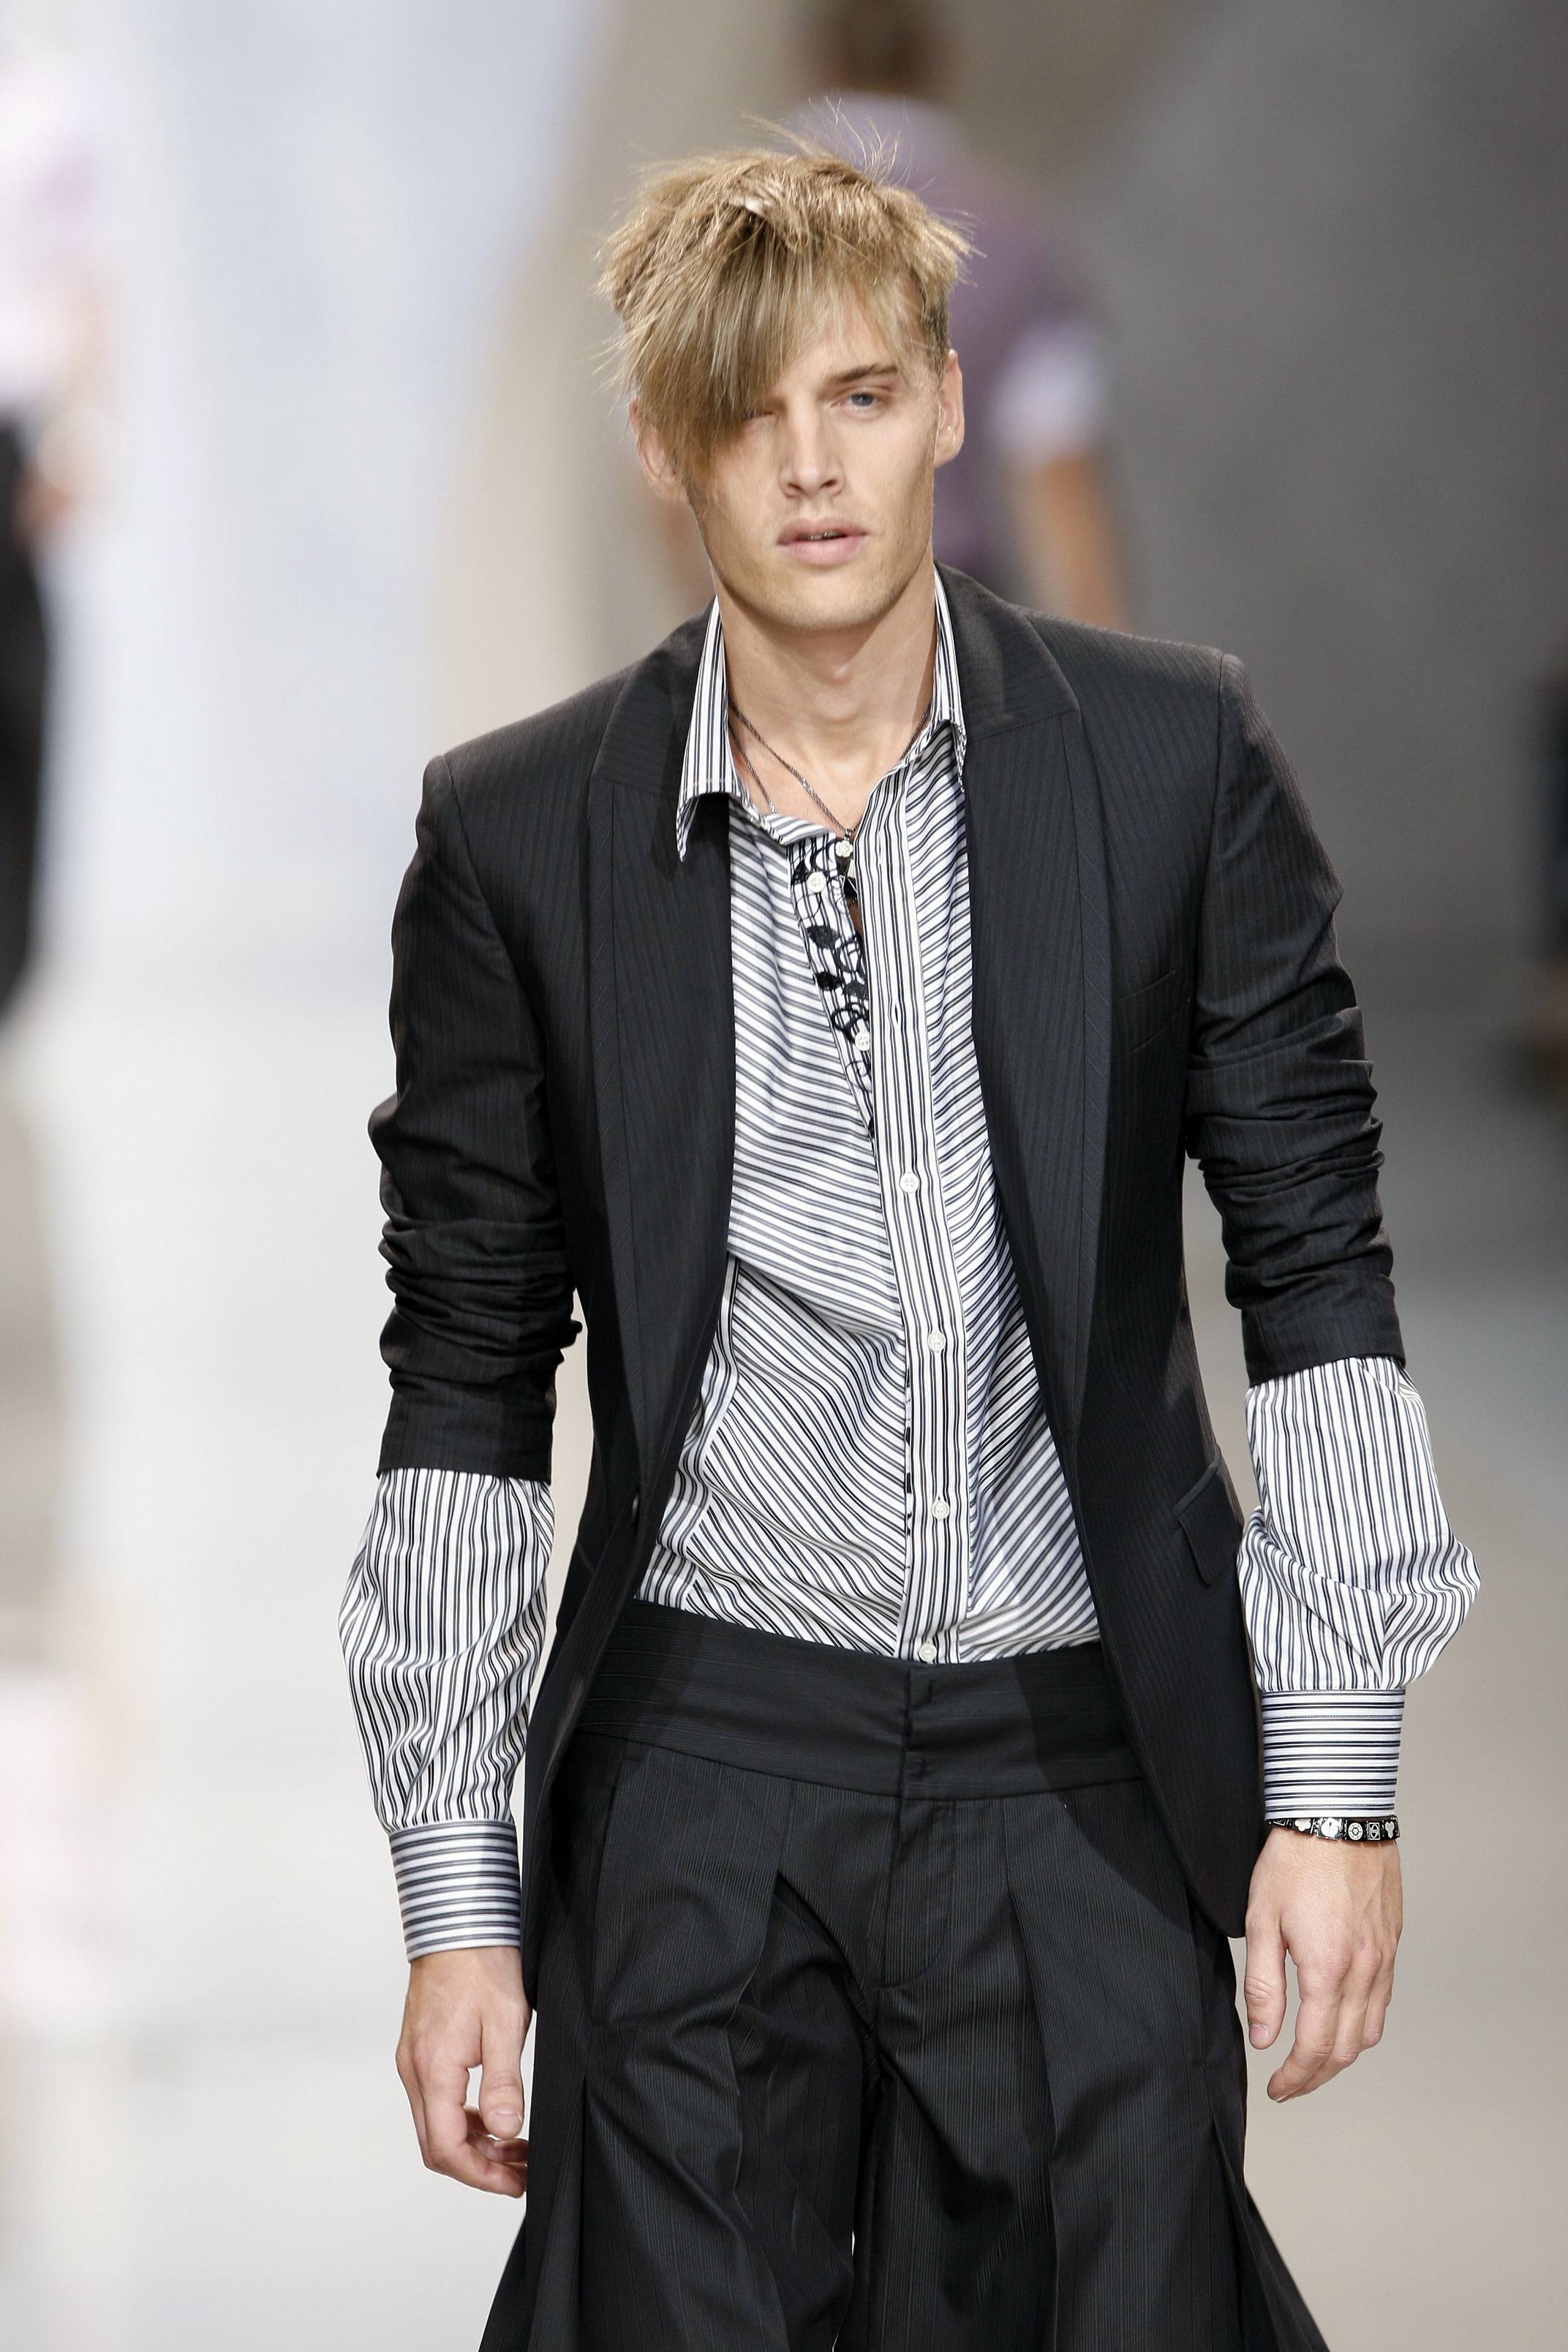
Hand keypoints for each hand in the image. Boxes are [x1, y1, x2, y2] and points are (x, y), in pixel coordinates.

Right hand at [396, 1944, 531, 2194]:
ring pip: (435, 2124)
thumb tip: (507, 2132)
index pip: (447, 2148)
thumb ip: (503, 2081)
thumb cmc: (483, 1964)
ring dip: (473, 2143)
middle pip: (437, 2144)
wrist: (458, 1920)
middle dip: (479, 2166)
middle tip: (521, 2172)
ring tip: (516, 2148)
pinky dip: (464, 2118)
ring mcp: (413, 2059)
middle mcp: (414, 2070)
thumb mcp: (505, 2022)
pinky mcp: (420, 2049)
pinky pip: (435, 2100)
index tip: (517, 2182)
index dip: (481, 2175)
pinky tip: (494, 2116)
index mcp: (433, 2069)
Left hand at [1243, 1827, 1401, 2100]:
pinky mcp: (1392, 1943)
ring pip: (1370, 2030)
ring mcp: (1383, 1958)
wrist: (1339, 1814)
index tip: (1277, 2088)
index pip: (1314, 2047)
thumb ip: (1263, 1985)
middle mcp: (1363, 1970)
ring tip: (1313, 2059)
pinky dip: (1362, 2023)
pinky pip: (1383, 2000)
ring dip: (1342, 2054)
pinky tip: (1341, 2018)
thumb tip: (1263, 2037)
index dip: (1295, 2077)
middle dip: (1317, 2076)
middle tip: (1290, 2083)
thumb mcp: (1261, 1919)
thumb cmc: (1295, 1860)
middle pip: (1346, 2049)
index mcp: (1327, 1969)